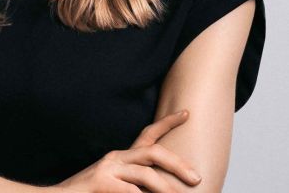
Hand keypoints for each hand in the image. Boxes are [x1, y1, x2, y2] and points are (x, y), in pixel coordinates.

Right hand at [54, 110, 201, 192]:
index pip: (148, 134)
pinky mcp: (101, 183)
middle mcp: (116, 157)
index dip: (168, 122)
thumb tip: (162, 186)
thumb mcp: (116, 184)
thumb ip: (135, 182)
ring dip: (166, 188)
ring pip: (146, 173)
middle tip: (196, 178)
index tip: (187, 112)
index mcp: (121, 157)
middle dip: (177, 163)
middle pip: (153, 151)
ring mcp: (108, 169)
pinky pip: (129, 191)